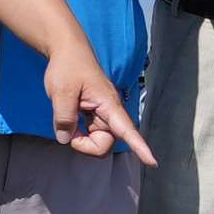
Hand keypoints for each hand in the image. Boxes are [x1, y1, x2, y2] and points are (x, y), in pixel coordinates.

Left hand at [41, 46, 155, 163]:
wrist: (68, 51)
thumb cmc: (68, 66)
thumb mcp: (61, 91)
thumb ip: (63, 117)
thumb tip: (66, 139)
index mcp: (108, 105)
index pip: (128, 130)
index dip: (140, 147)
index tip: (152, 162)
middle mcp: (110, 113)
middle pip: (106, 144)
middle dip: (86, 146)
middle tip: (66, 132)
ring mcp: (102, 115)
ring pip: (97, 141)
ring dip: (80, 139)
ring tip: (66, 120)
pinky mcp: (94, 116)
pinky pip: (90, 134)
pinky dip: (78, 133)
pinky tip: (71, 118)